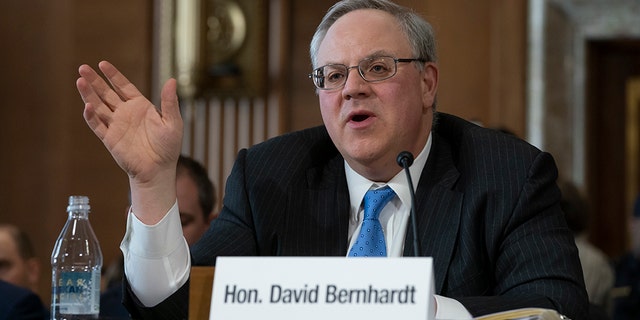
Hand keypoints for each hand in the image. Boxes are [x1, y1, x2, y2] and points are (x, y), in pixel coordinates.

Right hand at [76, 61, 182, 222]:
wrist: (159, 170)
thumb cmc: (168, 147)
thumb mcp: (173, 122)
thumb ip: (170, 102)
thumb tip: (172, 80)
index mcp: (140, 106)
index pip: (123, 86)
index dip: (113, 75)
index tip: (102, 64)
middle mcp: (125, 113)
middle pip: (106, 93)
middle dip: (95, 81)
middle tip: (83, 68)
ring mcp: (116, 125)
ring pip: (98, 106)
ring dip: (89, 94)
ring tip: (80, 81)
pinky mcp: (110, 138)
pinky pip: (98, 125)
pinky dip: (91, 116)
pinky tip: (87, 106)